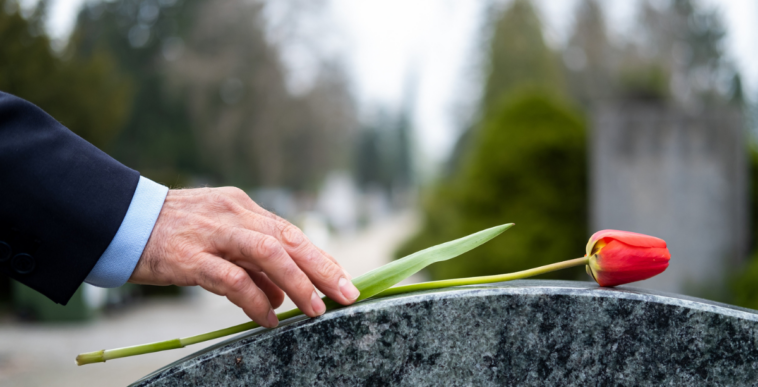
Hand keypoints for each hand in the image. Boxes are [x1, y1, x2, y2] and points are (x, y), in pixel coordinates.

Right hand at [129, 187, 359, 327]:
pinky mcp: (189, 256)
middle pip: (289, 239)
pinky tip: (268, 318)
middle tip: (346, 294)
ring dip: (298, 283)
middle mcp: (233, 215)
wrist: (119, 221)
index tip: (344, 279)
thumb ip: (252, 264)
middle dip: (323, 268)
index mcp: (242, 207)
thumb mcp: (218, 238)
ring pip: (268, 253)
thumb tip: (283, 295)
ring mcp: (212, 233)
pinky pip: (232, 279)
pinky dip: (255, 300)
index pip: (291, 232)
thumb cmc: (172, 233)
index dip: (320, 257)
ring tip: (314, 309)